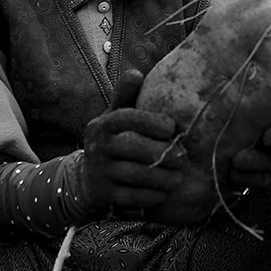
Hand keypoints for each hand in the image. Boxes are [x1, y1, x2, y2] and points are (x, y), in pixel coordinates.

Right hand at [81, 70, 182, 217]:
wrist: (88, 178)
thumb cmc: (114, 140)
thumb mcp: (115, 116)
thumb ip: (126, 95)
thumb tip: (136, 73)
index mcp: (103, 124)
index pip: (126, 118)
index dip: (150, 121)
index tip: (172, 127)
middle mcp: (98, 147)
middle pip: (132, 147)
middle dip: (160, 152)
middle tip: (182, 157)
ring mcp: (100, 172)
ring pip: (134, 174)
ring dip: (161, 177)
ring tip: (179, 177)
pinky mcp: (105, 195)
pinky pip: (131, 197)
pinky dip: (151, 195)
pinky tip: (164, 193)